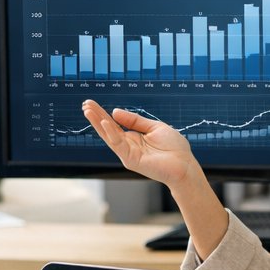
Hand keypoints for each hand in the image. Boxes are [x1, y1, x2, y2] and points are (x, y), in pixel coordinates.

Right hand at [82, 99, 198, 188]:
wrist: (185, 165)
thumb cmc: (174, 148)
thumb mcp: (154, 127)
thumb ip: (135, 120)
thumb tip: (115, 111)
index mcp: (134, 137)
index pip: (114, 124)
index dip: (103, 114)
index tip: (91, 104)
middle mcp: (128, 146)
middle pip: (108, 129)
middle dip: (96, 117)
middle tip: (85, 104)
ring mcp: (128, 153)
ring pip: (109, 136)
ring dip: (98, 123)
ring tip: (88, 111)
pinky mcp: (131, 160)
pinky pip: (118, 144)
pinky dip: (111, 133)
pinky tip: (104, 122)